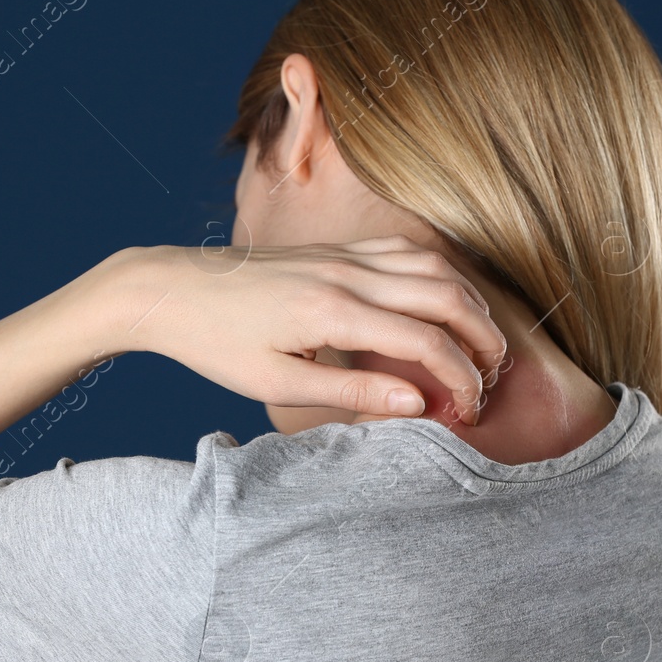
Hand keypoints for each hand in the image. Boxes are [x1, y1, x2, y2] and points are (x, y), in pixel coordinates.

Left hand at [107, 235, 508, 424]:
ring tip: (481, 345)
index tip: (468, 411)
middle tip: (491, 379)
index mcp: (333, 312)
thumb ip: (354, 391)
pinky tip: (445, 303)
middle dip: (484, 338)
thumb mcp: (278, 384)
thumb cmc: (216, 343)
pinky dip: (441, 275)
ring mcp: (344, 255)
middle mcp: (348, 274)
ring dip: (469, 304)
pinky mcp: (337, 249)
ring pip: (435, 265)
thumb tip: (418, 403)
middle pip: (448, 295)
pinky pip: (407, 251)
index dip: (461, 379)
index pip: (427, 342)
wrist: (171, 289)